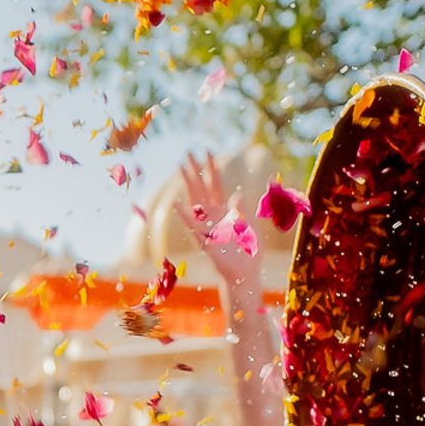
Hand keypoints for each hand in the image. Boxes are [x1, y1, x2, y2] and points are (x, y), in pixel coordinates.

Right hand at [174, 151, 260, 291]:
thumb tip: (237, 193)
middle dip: (196, 170)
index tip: (208, 152)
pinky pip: (193, 226)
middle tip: (188, 152)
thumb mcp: (248, 225)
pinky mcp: (204, 240)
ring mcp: (207, 226)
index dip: (212, 169)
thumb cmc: (247, 251)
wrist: (245, 273)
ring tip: (180, 167)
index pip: (216, 185)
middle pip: (202, 188)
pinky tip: (177, 204)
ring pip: (195, 201)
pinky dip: (184, 216)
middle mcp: (212, 216)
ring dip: (188, 184)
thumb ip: (241, 208)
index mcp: (224, 211)